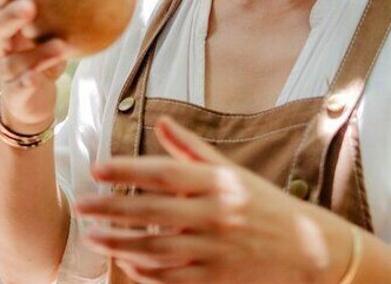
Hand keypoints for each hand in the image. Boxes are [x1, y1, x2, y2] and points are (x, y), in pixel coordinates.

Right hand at [0, 0, 68, 133]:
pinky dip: (26, 81)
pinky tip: (35, 77)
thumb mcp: (43, 32)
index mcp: (7, 27)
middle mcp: (2, 48)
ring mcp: (6, 72)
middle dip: (11, 17)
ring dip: (36, 53)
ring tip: (61, 46)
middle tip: (30, 6)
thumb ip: (50, 11)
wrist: (32, 99)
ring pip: (12, 62)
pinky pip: (18, 88)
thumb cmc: (40, 56)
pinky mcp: (16, 94)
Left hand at [74, 116, 350, 283]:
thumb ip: (193, 149)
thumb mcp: (233, 172)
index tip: (96, 169)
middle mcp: (216, 214)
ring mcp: (217, 250)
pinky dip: (146, 271)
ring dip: (119, 243)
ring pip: (157, 248)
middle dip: (111, 207)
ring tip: (91, 236)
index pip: (164, 172)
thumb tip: (160, 121)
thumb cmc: (265, 205)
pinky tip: (125, 262)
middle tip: (80, 204)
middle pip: (153, 210)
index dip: (127, 169)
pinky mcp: (218, 280)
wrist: (311, 251)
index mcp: (219, 183)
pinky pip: (173, 278)